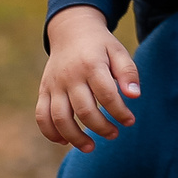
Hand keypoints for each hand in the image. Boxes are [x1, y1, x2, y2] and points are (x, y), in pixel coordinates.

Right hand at [35, 7, 139, 150]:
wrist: (71, 30)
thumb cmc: (100, 45)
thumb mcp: (118, 51)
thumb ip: (128, 73)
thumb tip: (135, 96)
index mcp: (92, 65)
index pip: (107, 96)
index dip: (120, 113)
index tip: (129, 121)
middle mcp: (70, 76)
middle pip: (84, 111)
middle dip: (102, 128)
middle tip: (114, 134)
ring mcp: (54, 84)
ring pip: (60, 118)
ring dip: (75, 138)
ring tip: (91, 147)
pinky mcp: (44, 90)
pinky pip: (41, 116)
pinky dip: (50, 132)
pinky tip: (65, 141)